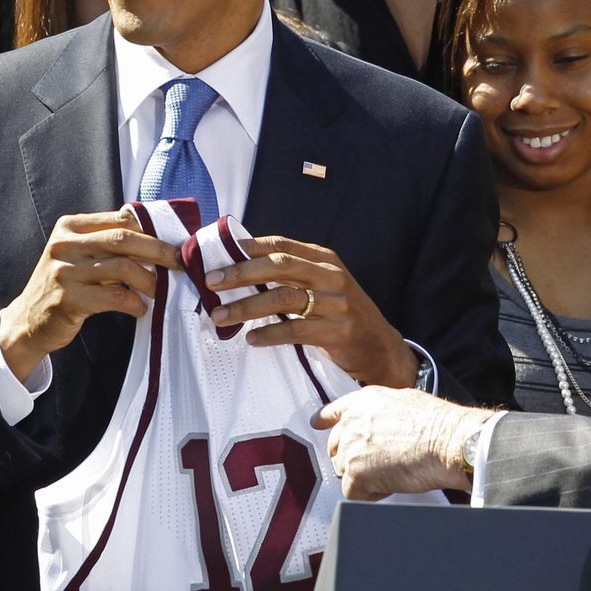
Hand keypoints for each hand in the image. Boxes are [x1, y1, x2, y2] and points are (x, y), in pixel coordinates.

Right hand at [0, 210, 179, 381]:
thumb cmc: (63, 287)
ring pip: (122, 267)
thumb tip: (156, 242)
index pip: (120, 220)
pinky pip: (113, 296)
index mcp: (70, 227)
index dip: (152, 231)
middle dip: (158, 251)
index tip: (173, 244)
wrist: (28, 320)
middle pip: (124, 239)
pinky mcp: (68, 299)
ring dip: (149, 280)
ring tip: (159, 292)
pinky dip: (134, 302)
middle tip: (179, 264)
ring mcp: (64, 271)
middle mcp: (65, 244)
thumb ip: (106, 245)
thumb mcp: (77, 256)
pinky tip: (140, 308)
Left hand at [204, 236, 416, 386]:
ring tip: (221, 316)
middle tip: (211, 282)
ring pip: (283, 298)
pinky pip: (296, 330)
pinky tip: (251, 339)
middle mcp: (330, 275)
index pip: (280, 244)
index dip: (246, 248)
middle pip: (278, 265)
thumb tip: (238, 268)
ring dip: (247, 307)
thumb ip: (290, 274)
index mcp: (323, 258)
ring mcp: (336, 303)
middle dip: (240, 273)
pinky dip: (270, 334)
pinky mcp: (338, 331)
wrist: (380, 346)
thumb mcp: (321, 285)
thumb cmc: (340, 313)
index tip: (217, 255)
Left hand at [312, 387, 493, 499]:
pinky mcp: (355, 473)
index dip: (324, 420)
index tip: (317, 423)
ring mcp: (350, 449)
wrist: (448, 442)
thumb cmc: (437, 424)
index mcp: (361, 402)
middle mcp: (350, 423)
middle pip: (336, 448)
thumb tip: (384, 421)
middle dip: (353, 458)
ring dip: (365, 476)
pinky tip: (391, 484)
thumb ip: (383, 411)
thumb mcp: (404, 401)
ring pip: (344, 471)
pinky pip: (354, 493)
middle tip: (377, 464)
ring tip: (393, 472)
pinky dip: (371, 494)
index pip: (332, 412)